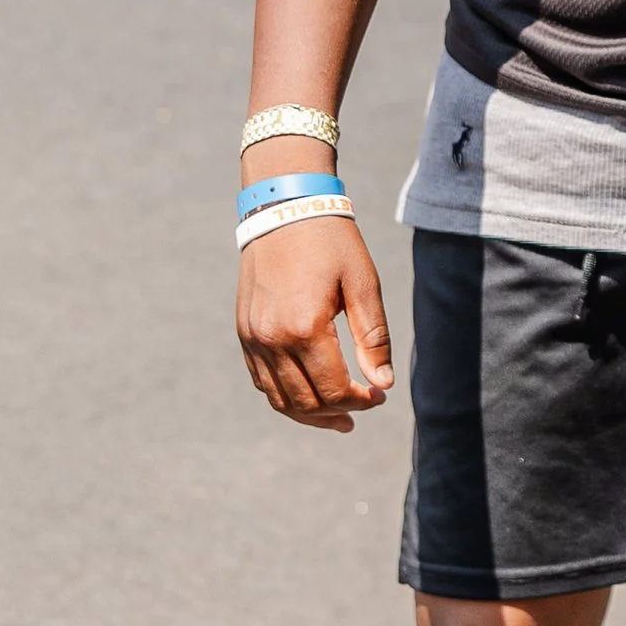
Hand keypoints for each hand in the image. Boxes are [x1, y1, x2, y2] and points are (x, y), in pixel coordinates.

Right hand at [237, 218, 394, 432]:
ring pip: (279, 399)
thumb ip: (373, 338)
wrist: (284, 207)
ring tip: (338, 418)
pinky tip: (308, 395)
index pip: (333, 390)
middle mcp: (271, 338)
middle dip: (338, 412)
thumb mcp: (363, 285)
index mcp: (305, 327)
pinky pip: (261, 380)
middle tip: (364, 406)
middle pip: (305, 401)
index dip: (360, 402)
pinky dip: (284, 396)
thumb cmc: (331, 242)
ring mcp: (252, 337)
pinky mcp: (243, 331)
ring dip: (310, 414)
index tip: (380, 396)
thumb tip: (382, 384)